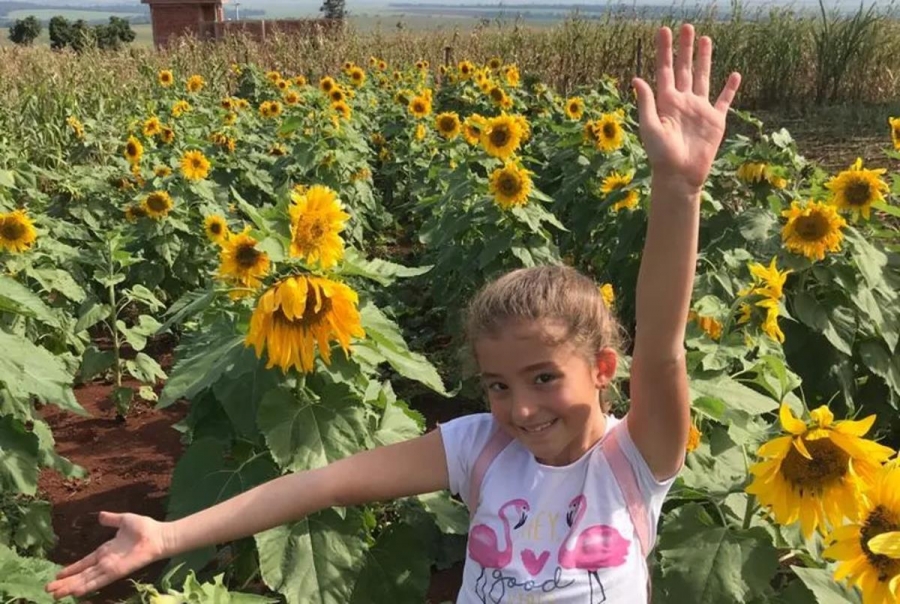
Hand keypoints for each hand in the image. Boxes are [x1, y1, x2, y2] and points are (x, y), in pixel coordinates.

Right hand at [45, 511, 167, 599]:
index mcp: (106, 550)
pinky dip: (87, 586)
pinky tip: (75, 592)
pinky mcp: (117, 571)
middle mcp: (106, 562)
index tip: (58, 575)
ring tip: (55, 595)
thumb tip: (101, 515)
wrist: (159, 535)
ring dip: (71, 587)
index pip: (85, 562)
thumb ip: (111, 520)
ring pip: (87, 580)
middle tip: (48, 589)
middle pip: (82, 575)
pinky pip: (99, 580)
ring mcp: (110, 568)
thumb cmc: (144, 528)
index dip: (72, 569)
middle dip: (66, 582)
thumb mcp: (124, 520)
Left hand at [632, 24, 741, 192]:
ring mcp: (700, 109)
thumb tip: (637, 79)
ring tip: (706, 40)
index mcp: (666, 101)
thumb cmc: (660, 155)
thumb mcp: (650, 127)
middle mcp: (683, 101)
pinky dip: (730, 88)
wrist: (679, 175)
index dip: (664, 50)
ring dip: (705, 59)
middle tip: (687, 27)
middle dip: (685, 49)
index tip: (663, 31)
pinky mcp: (715, 120)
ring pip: (703, 78)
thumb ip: (646, 103)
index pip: (664, 69)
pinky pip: (724, 100)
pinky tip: (735, 75)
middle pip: (684, 68)